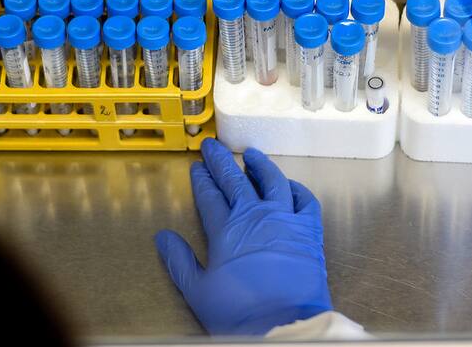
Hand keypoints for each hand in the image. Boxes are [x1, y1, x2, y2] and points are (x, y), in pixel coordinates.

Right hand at [155, 138, 331, 335]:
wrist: (284, 324)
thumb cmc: (240, 311)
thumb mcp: (198, 291)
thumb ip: (179, 261)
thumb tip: (162, 238)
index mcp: (226, 230)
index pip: (210, 195)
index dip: (202, 179)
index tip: (197, 167)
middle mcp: (255, 216)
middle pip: (235, 180)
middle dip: (221, 161)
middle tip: (212, 147)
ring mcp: (285, 220)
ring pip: (272, 181)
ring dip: (260, 165)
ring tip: (252, 154)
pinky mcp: (309, 231)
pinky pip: (305, 201)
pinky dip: (297, 189)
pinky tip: (290, 184)